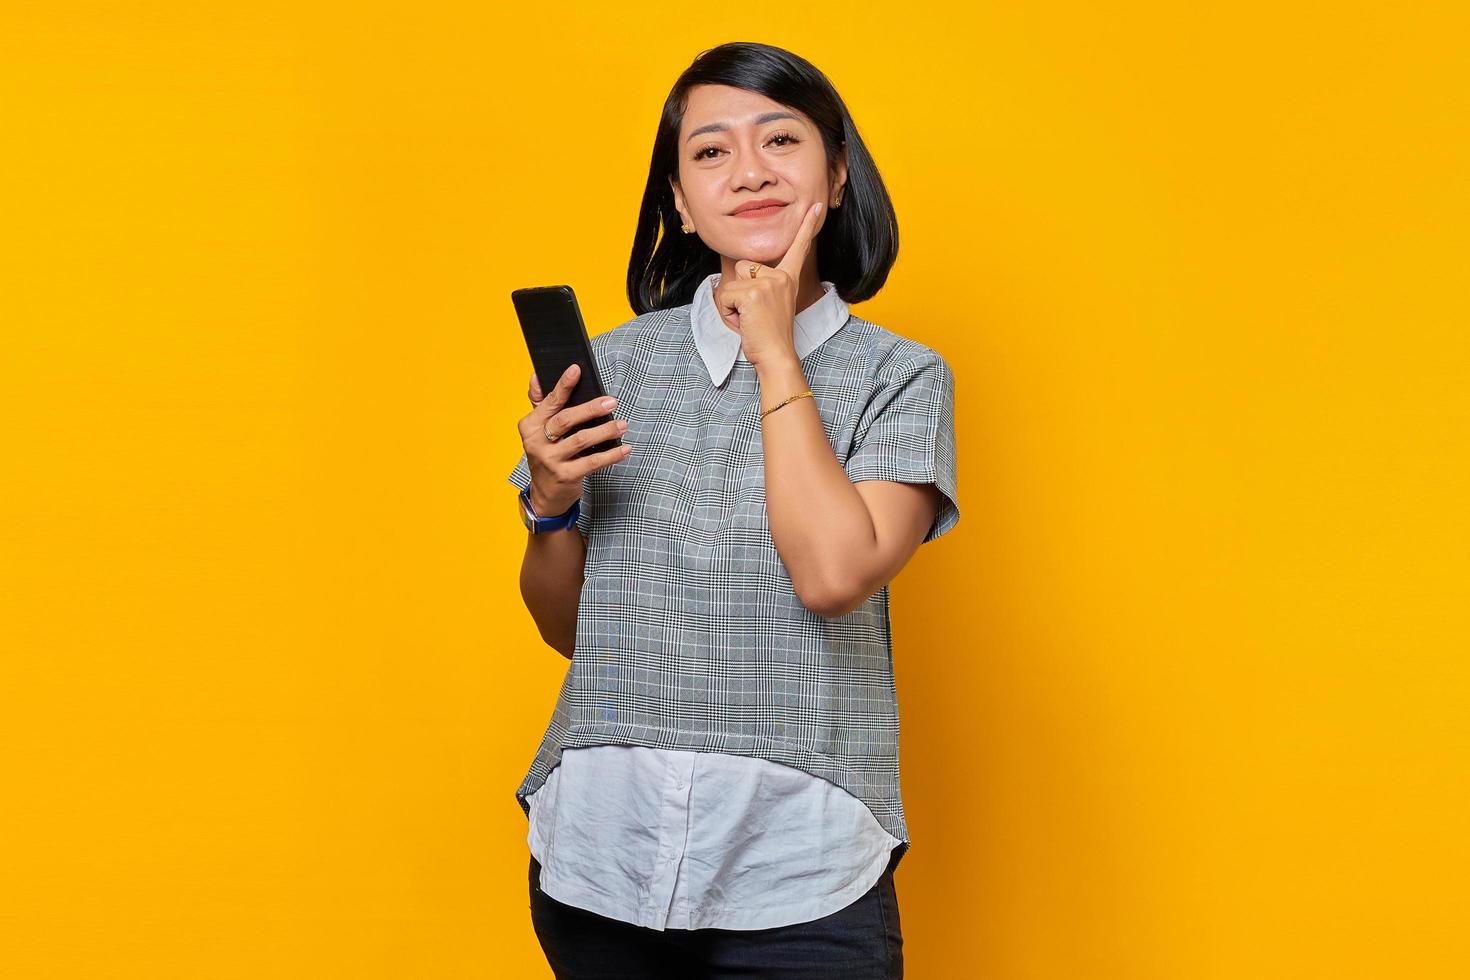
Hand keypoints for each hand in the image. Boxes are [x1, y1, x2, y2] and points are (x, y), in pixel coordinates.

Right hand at [517, 362, 630, 514]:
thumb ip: (539, 404)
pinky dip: (612, 455)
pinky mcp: (565, 476)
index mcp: (530, 426)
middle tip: (612, 401)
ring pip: (581, 440)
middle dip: (590, 408)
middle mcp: (536, 442)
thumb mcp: (539, 431)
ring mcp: (550, 461)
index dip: (563, 385)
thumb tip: (536, 376)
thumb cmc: (548, 455)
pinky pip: (593, 462)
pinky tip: (625, 448)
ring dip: (605, 430)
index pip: (549, 402)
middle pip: (566, 420)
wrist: (546, 495)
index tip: (576, 369)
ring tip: (622, 424)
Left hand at [713, 202, 822, 367]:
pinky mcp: (753, 294)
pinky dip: (728, 313)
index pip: (798, 248)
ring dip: (732, 303)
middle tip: (754, 315)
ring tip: (749, 319)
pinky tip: (745, 323)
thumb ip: (762, 287)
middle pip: (743, 267)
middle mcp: (781, 277)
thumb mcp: (769, 305)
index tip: (816, 206)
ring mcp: (768, 284)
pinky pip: (725, 297)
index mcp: (788, 279)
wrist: (776, 356)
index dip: (806, 226)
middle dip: (739, 291)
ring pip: (732, 282)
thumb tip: (746, 271)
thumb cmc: (770, 337)